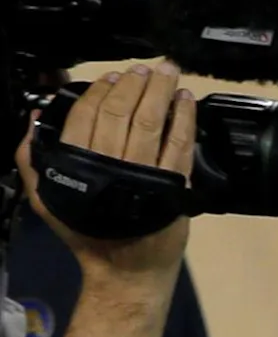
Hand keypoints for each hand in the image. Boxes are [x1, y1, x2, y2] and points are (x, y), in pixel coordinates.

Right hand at [18, 66, 198, 279]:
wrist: (125, 269)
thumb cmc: (87, 232)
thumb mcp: (47, 197)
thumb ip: (32, 157)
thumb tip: (34, 117)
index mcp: (77, 165)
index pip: (87, 116)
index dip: (101, 92)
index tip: (113, 77)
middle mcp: (110, 166)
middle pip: (122, 113)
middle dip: (135, 85)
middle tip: (145, 67)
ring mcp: (144, 174)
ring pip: (151, 123)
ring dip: (160, 93)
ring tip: (167, 72)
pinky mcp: (174, 185)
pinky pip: (180, 145)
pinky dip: (184, 120)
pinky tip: (186, 100)